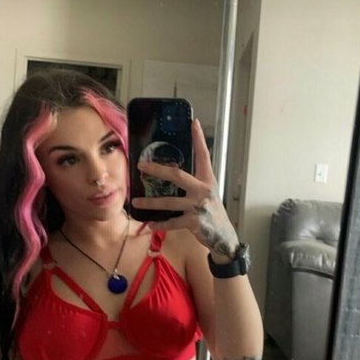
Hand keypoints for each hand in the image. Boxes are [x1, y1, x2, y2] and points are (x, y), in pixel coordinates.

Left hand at [131, 119, 238, 259]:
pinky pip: (172, 222)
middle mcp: (203, 191)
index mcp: (207, 180)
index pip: (203, 156)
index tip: (193, 123)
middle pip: (177, 176)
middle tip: (141, 165)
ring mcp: (198, 207)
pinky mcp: (194, 222)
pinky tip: (150, 224)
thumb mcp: (208, 193)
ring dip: (151, 202)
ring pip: (169, 202)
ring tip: (136, 202)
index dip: (198, 139)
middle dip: (157, 170)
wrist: (223, 236)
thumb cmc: (212, 212)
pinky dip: (160, 224)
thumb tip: (172, 170)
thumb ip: (194, 182)